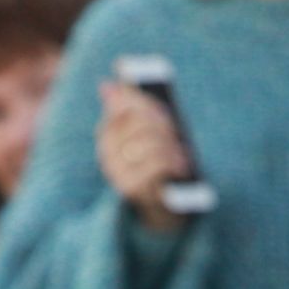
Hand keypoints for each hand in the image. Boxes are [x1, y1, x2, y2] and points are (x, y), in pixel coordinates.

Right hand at [96, 80, 188, 232]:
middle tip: (175, 130)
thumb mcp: (145, 132)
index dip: (146, 106)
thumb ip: (129, 107)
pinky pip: (154, 165)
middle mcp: (106, 153)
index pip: (123, 107)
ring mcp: (116, 171)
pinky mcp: (130, 188)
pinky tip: (182, 164)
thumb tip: (106, 85)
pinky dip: (173, 162)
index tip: (163, 111)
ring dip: (170, 146)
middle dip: (161, 124)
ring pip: (147, 143)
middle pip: (136, 123)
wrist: (160, 204)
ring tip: (181, 151)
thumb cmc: (153, 161)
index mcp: (107, 135)